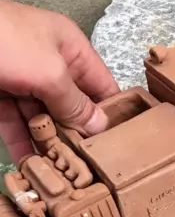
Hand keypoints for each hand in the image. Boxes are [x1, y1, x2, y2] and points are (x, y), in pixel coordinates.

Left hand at [0, 0, 118, 164]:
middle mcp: (49, 65)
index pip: (101, 84)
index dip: (112, 113)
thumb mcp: (50, 72)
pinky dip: (22, 144)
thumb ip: (75, 102)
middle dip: (78, 135)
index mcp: (70, 49)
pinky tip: (30, 167)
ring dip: (50, 145)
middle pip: (71, 106)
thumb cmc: (6, 40)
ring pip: (42, 119)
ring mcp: (22, 81)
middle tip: (92, 169)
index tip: (121, 145)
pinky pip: (15, 123)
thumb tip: (99, 126)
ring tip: (62, 176)